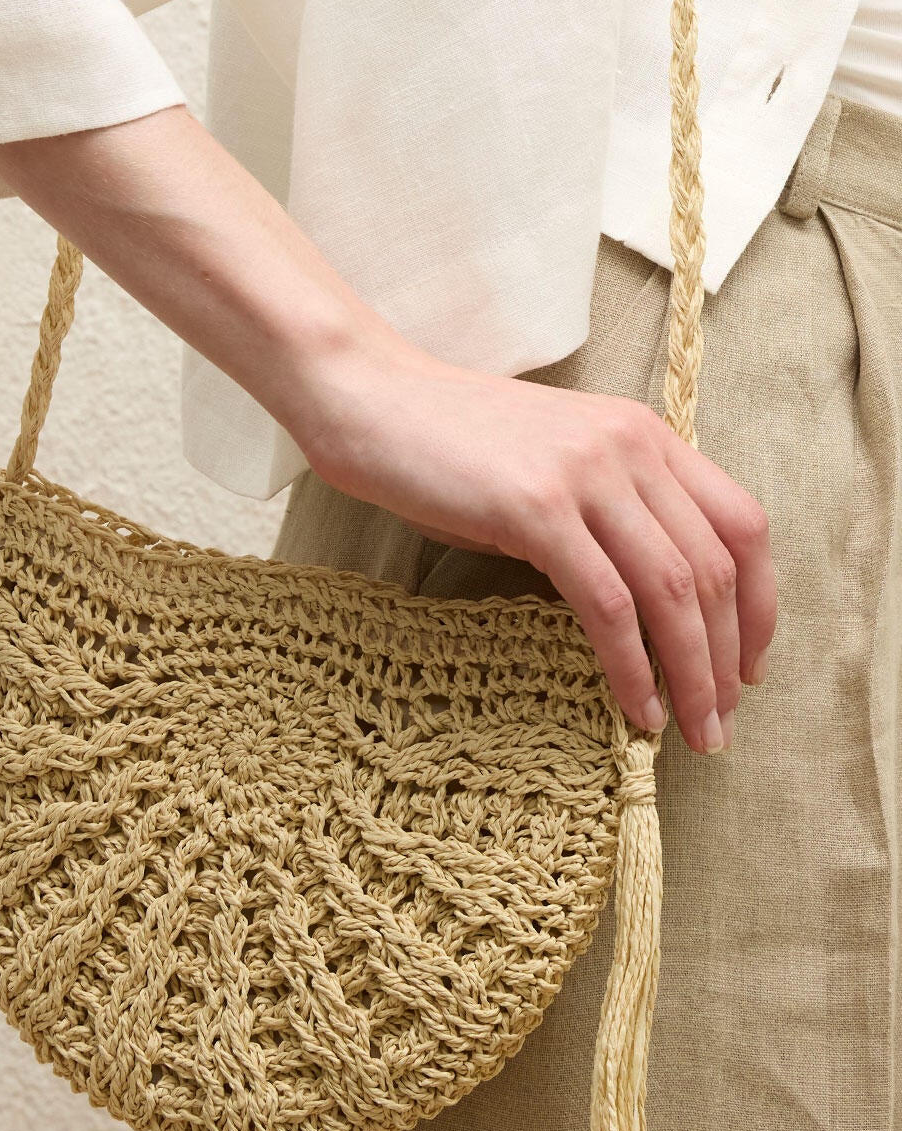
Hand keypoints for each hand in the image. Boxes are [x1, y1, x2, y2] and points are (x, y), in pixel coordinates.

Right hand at [298, 341, 776, 755]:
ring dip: (694, 674)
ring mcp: (585, 474)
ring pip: (674, 591)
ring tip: (694, 732)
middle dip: (728, 659)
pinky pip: (607, 605)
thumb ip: (608, 514)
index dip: (760, 604)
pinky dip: (631, 667)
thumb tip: (644, 607)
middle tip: (721, 723)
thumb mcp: (553, 466)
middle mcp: (630, 447)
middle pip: (718, 568)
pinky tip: (637, 709)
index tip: (748, 665)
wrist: (371, 399)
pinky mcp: (536, 509)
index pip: (742, 523)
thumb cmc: (449, 446)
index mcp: (644, 434)